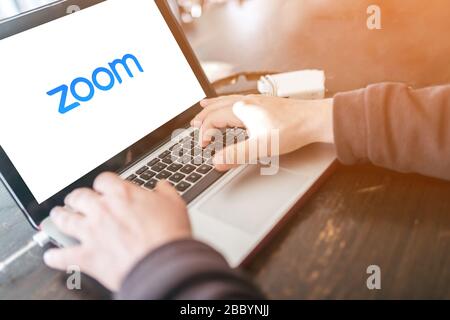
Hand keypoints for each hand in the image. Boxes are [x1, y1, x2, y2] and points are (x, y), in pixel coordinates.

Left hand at [43, 173, 190, 290]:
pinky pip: (62, 256)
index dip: (102, 184)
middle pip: (79, 196)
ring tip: (58, 215)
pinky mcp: (87, 256)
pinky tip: (52, 255)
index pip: (103, 180)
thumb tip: (162, 185)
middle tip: (77, 200)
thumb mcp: (175, 204)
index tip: (103, 188)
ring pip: (65, 219)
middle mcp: (102, 210)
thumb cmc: (170, 235)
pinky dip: (55, 256)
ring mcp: (91, 233)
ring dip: (59, 216)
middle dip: (77, 197)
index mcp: (123, 194)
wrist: (164, 264)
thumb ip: (165, 192)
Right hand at [191, 95, 333, 170]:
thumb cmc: (291, 130)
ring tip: (202, 106)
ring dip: (212, 106)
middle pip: (217, 106)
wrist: (314, 119)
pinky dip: (227, 102)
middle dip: (203, 116)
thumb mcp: (262, 147)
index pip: (213, 120)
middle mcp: (246, 102)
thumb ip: (237, 155)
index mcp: (241, 110)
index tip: (202, 146)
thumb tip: (216, 162)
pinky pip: (238, 100)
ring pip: (226, 100)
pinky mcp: (264, 103)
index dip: (204, 133)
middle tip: (192, 125)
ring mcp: (255, 101)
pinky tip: (233, 104)